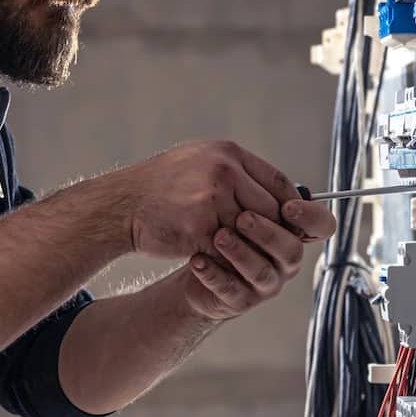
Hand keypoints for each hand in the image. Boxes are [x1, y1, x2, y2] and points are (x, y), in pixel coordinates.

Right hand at [119, 140, 321, 259]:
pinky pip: (227, 250)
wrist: (121, 204)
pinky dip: (228, 259)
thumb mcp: (202, 161)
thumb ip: (237, 172)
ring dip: (249, 246)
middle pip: (270, 209)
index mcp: (228, 154)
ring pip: (251, 232)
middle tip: (270, 244)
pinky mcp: (199, 227)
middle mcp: (223, 171)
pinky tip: (224, 262)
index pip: (277, 181)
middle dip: (271, 230)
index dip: (290, 204)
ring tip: (245, 254)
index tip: (294, 220)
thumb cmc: (162, 185)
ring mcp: (211, 199)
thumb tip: (276, 191)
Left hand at [182, 200, 335, 319]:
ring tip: (219, 236)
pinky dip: (214, 274)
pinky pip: (230, 289)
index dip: (311, 218)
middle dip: (268, 233)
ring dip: (241, 253)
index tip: (288, 207)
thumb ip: (258, 192)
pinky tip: (198, 259)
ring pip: (261, 272)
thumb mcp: (243, 204)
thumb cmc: (225, 228)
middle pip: (290, 250)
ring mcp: (265, 283)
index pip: (321, 226)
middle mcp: (285, 261)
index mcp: (292, 234)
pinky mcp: (240, 300)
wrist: (196, 261)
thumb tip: (257, 172)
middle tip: (243, 218)